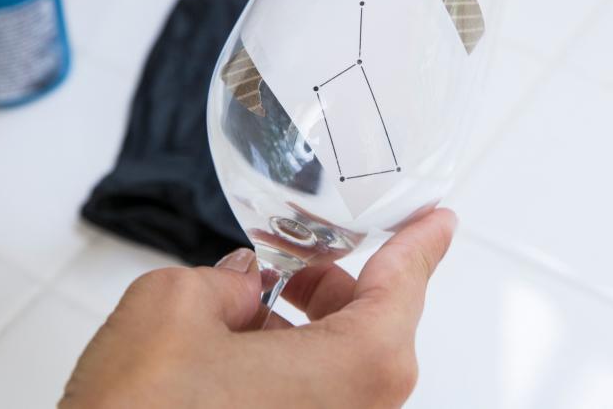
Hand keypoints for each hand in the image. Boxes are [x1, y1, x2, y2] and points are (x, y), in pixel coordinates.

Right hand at [60, 209, 456, 408]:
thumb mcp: (175, 305)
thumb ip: (222, 280)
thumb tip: (240, 285)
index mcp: (356, 366)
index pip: (404, 284)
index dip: (421, 243)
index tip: (437, 221)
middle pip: (370, 324)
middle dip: (332, 285)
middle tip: (296, 261)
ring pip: (338, 363)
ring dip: (302, 327)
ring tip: (246, 309)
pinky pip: (313, 397)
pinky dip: (287, 366)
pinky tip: (234, 354)